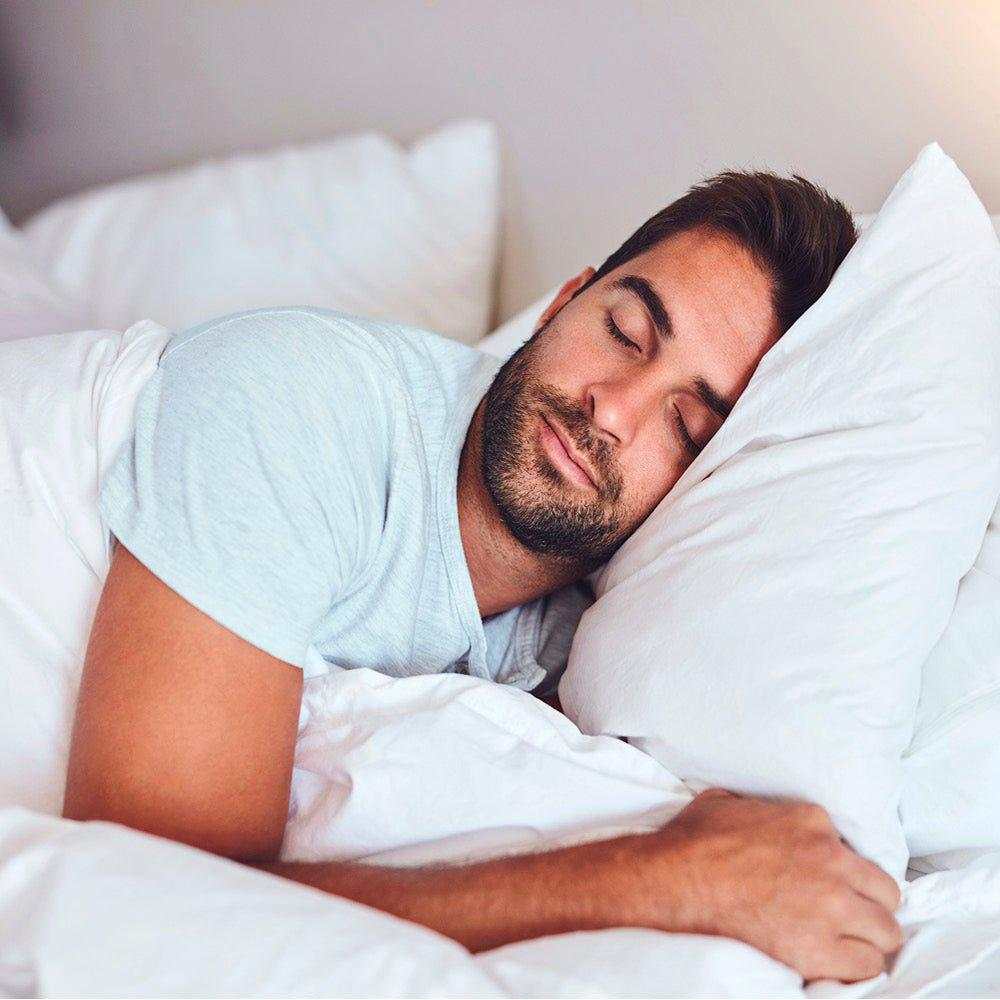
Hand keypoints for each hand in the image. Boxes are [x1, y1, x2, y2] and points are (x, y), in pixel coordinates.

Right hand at [632, 788, 902, 982]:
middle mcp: (830, 859)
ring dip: (867, 938)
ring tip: (845, 943)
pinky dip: (853, 966)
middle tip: (848, 917)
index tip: (828, 884)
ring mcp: (829, 904)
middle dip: (870, 906)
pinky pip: (866, 965)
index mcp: (812, 821)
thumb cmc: (692, 840)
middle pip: (885, 892)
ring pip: (886, 931)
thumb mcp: (726, 802)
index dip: (842, 872)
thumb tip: (754, 810)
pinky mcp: (819, 947)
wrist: (671, 880)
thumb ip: (758, 806)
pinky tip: (832, 962)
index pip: (855, 851)